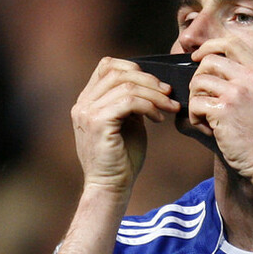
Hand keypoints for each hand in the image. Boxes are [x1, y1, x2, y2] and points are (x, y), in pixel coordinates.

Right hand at [71, 57, 180, 195]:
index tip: (156, 84)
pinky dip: (149, 106)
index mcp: (88, 100)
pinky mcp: (98, 123)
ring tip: (169, 107)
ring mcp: (87, 112)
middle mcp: (83, 103)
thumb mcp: (128, 123)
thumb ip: (132, 103)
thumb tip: (152, 85)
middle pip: (118, 72)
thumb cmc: (123, 159)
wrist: (111, 187)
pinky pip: (129, 102)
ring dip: (154, 94)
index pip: (107, 66)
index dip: (133, 68)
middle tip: (169, 94)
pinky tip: (159, 119)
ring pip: (126, 86)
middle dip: (149, 80)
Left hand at [186, 39, 252, 179]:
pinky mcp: (223, 110)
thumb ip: (247, 82)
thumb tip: (213, 71)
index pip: (231, 42)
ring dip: (195, 100)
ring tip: (205, 117)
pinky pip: (196, 103)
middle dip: (198, 79)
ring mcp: (237, 92)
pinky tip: (207, 128)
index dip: (209, 46)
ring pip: (198, 82)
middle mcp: (250, 77)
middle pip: (209, 61)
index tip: (198, 57)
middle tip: (201, 98)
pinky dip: (195, 117)